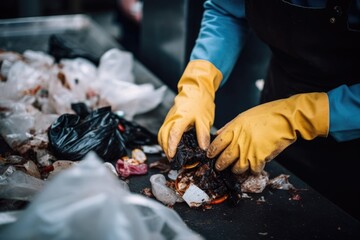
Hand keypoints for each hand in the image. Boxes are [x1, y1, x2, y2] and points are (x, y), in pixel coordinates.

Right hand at [158, 60, 221, 158]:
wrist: (197, 88)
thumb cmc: (201, 102)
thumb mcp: (205, 119)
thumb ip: (203, 134)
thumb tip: (203, 148)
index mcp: (181, 118)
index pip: (173, 134)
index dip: (171, 146)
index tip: (172, 156)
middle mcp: (172, 118)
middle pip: (163, 136)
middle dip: (166, 149)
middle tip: (172, 159)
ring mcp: (169, 117)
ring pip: (162, 133)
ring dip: (164, 144)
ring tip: (170, 154)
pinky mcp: (170, 117)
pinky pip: (164, 130)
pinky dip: (165, 139)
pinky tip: (171, 144)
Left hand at [207, 93, 328, 173]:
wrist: (286, 118)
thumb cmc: (267, 114)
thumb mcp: (244, 116)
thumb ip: (230, 126)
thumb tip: (218, 133)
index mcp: (234, 129)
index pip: (217, 143)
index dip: (212, 151)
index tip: (210, 155)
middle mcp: (239, 141)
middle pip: (225, 158)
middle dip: (220, 165)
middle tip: (219, 167)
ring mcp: (249, 150)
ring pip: (237, 168)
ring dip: (236, 170)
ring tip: (236, 169)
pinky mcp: (260, 158)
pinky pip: (253, 170)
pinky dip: (254, 170)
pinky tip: (255, 167)